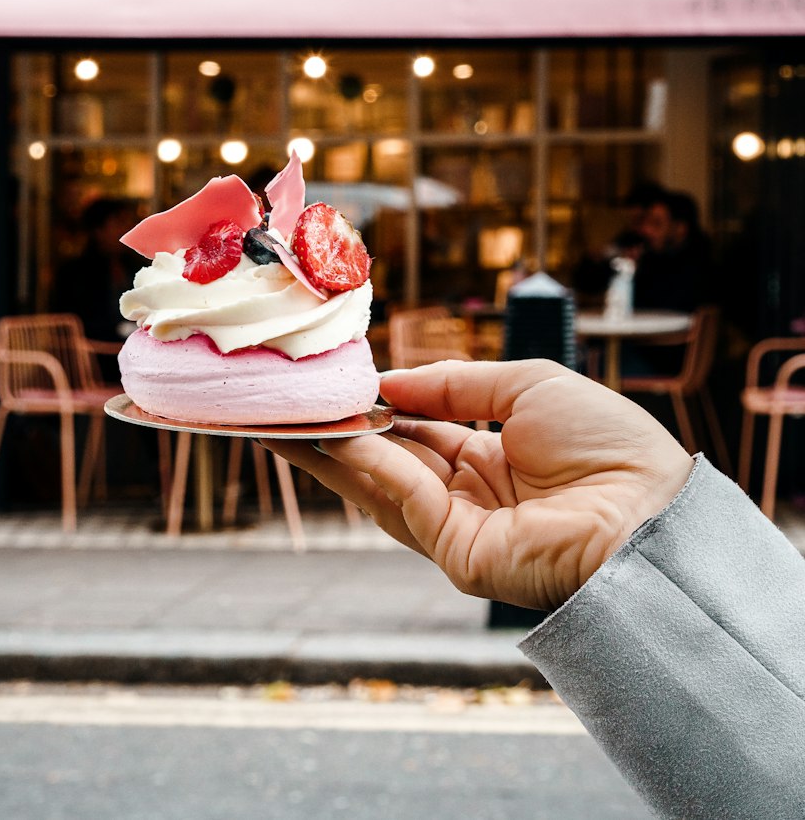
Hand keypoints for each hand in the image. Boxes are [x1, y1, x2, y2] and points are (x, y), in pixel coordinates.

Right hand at [262, 359, 693, 610]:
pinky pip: (404, 499)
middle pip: (385, 460)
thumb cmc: (607, 443)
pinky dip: (367, 464)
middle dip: (334, 432)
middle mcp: (468, 496)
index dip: (374, 406)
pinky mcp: (459, 555)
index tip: (332, 382)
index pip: (415, 430)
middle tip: (282, 403)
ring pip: (379, 484)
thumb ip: (452, 383)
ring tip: (283, 415)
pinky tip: (334, 433)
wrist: (653, 508)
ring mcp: (460, 529)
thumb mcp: (524, 387)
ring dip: (330, 450)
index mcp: (489, 459)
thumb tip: (387, 380)